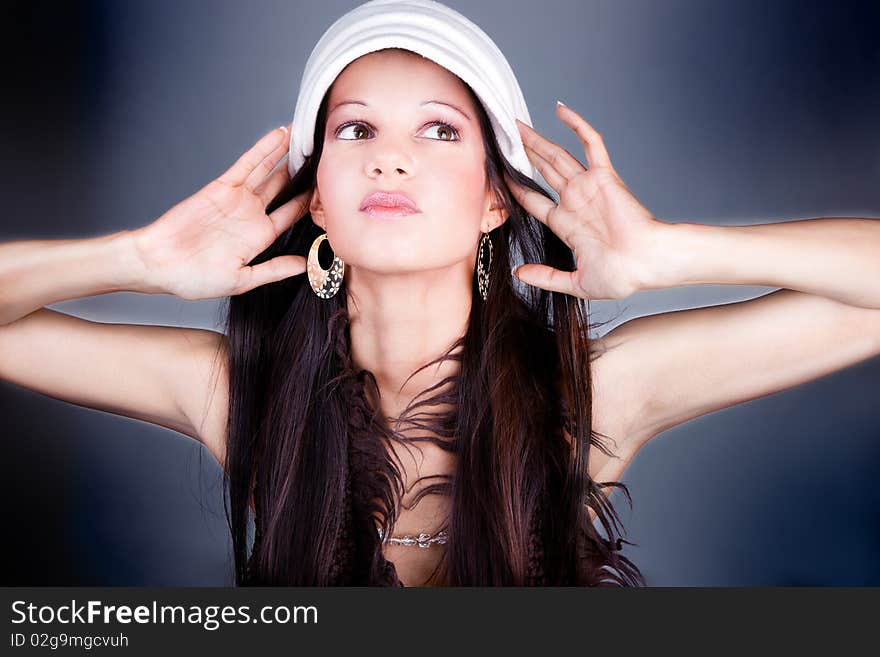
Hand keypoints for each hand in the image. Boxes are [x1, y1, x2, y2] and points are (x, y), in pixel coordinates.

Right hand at [132, 125, 311, 299]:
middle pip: (284, 188)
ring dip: (286, 154)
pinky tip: (280, 136)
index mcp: (259, 238)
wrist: (158, 264)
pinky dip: (263, 150)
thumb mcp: (242, 280)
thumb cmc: (193, 278)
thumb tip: (304, 266)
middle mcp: (251, 215)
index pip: (292, 215)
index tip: (330, 191)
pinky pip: (247, 164)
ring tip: (307, 137)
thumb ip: (273, 270)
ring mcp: (237, 199)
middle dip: (303, 174)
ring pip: (268, 171)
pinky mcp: (222, 188)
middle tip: (325, 156)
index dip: (311, 202)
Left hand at [504, 103, 664, 299]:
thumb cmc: (622, 275)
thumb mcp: (575, 282)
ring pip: (556, 156)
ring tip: (516, 123)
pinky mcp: (604, 176)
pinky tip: (560, 110)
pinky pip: (590, 144)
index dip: (515, 187)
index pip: (533, 201)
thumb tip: (519, 273)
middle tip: (504, 136)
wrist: (647, 264)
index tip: (499, 175)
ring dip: (536, 140)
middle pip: (542, 172)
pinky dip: (577, 126)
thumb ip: (547, 277)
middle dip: (523, 155)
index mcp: (567, 224)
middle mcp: (575, 201)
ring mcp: (588, 186)